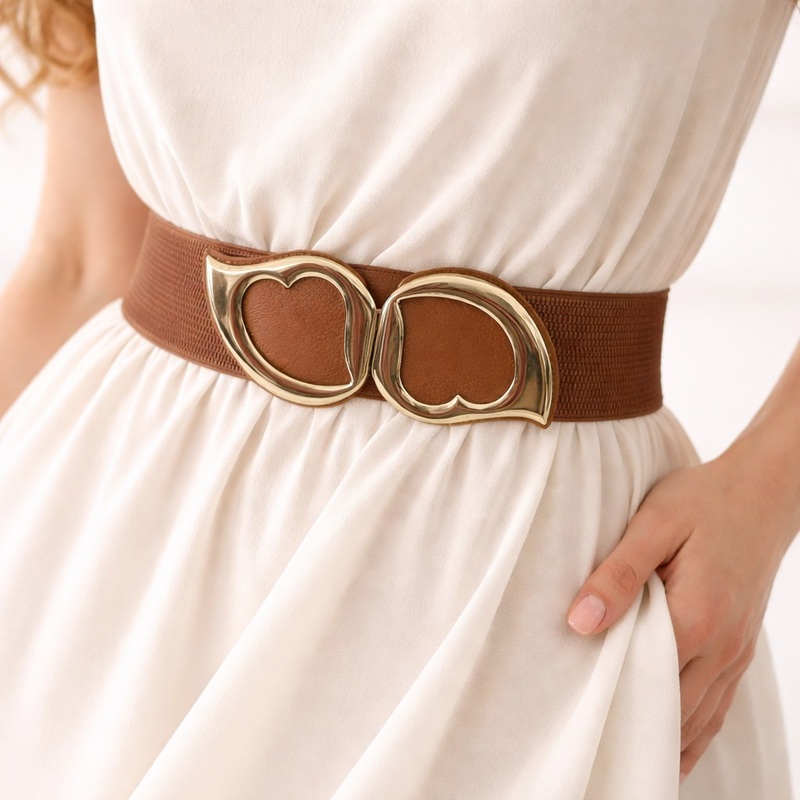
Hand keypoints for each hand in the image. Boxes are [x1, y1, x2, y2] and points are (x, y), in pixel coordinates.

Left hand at [564, 442, 798, 781]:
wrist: (762, 493)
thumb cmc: (703, 501)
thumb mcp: (653, 524)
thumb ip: (617, 573)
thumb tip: (579, 621)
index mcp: (696, 616)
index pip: (645, 681)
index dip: (607, 699)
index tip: (569, 711)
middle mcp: (722, 646)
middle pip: (671, 710)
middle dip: (630, 725)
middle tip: (584, 740)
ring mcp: (736, 652)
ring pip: (698, 718)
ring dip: (661, 737)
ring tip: (618, 754)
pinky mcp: (740, 648)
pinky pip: (719, 706)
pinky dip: (693, 732)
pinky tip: (670, 747)